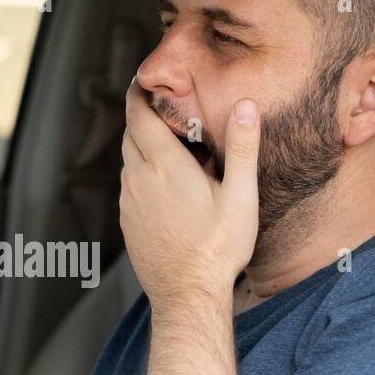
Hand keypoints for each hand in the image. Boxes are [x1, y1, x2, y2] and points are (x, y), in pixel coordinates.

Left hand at [119, 80, 260, 305]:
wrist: (187, 295)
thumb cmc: (218, 248)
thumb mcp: (240, 196)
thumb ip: (242, 148)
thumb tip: (246, 105)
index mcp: (164, 165)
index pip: (138, 114)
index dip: (138, 93)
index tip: (144, 80)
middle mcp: (138, 179)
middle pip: (131, 134)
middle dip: (144, 117)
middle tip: (166, 109)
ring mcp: (129, 202)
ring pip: (129, 161)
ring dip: (145, 147)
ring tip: (173, 148)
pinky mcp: (127, 222)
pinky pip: (130, 187)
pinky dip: (143, 175)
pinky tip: (168, 186)